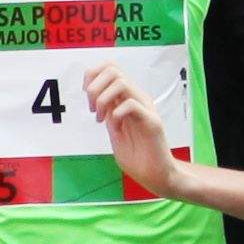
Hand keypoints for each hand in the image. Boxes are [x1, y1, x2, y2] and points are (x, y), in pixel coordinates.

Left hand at [84, 60, 182, 198]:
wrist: (155, 175)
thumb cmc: (137, 156)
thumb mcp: (114, 129)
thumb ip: (107, 112)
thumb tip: (94, 96)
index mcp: (128, 98)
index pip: (110, 68)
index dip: (92, 77)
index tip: (87, 98)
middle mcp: (138, 98)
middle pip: (113, 69)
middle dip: (94, 86)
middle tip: (93, 109)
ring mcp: (146, 108)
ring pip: (121, 82)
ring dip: (103, 99)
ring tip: (101, 118)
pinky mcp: (152, 121)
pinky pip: (131, 104)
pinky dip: (116, 113)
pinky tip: (115, 126)